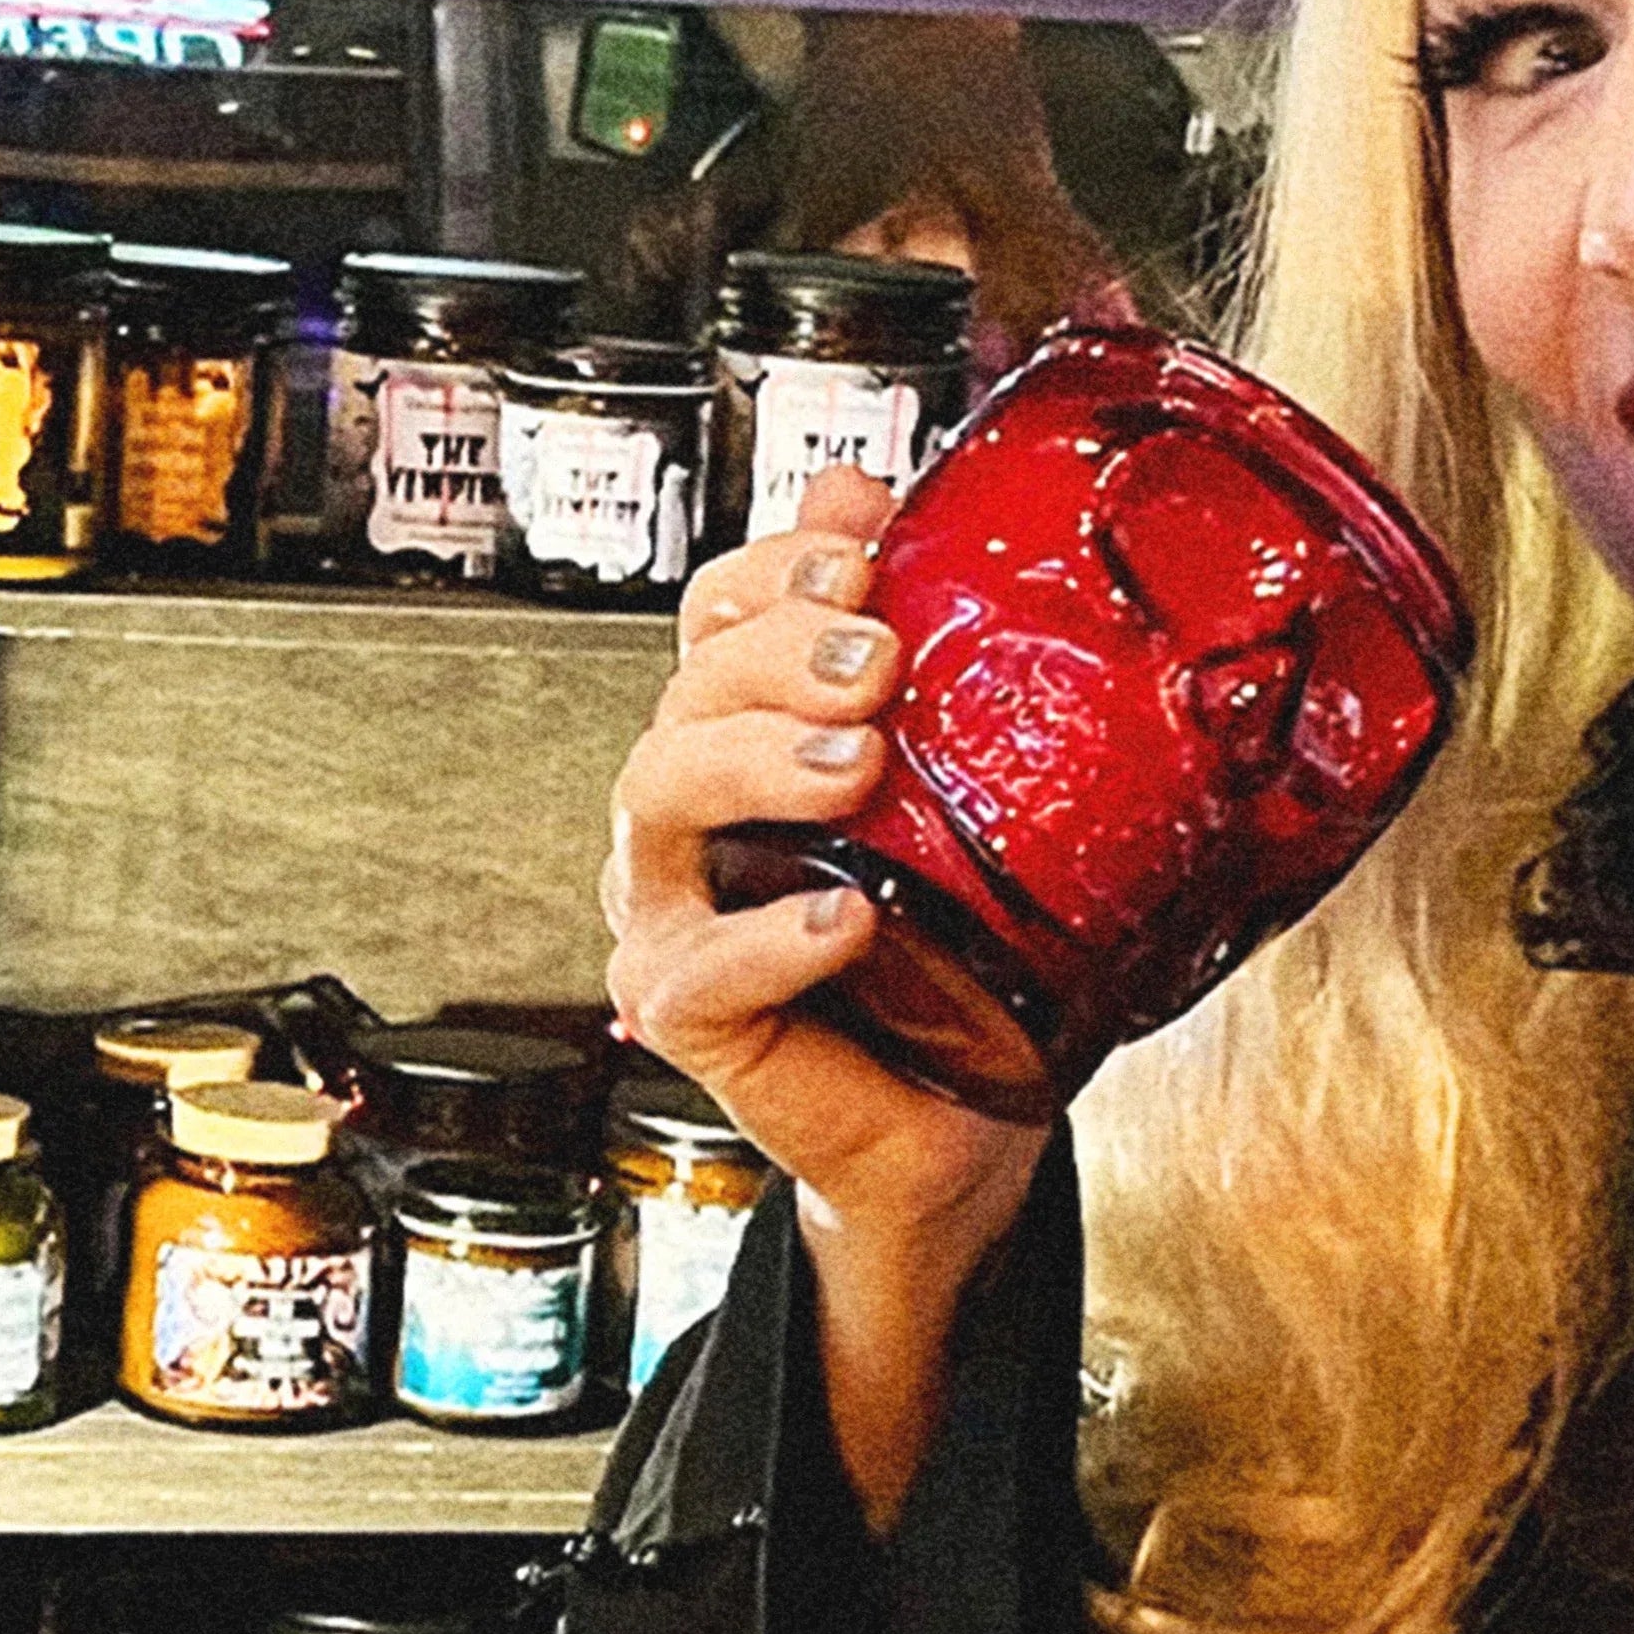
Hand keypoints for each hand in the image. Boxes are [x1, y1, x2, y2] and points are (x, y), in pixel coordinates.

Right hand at [604, 464, 1044, 1307]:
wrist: (961, 1113)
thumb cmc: (955, 951)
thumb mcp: (974, 795)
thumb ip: (944, 665)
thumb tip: (929, 520)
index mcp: (752, 738)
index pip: (719, 617)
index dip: (770, 570)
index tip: (859, 549)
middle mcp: (696, 814)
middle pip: (686, 691)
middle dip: (776, 654)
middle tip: (877, 661)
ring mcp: (679, 911)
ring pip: (659, 796)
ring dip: (757, 761)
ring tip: (859, 763)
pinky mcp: (691, 1013)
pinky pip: (699, 968)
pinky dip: (766, 938)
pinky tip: (841, 920)